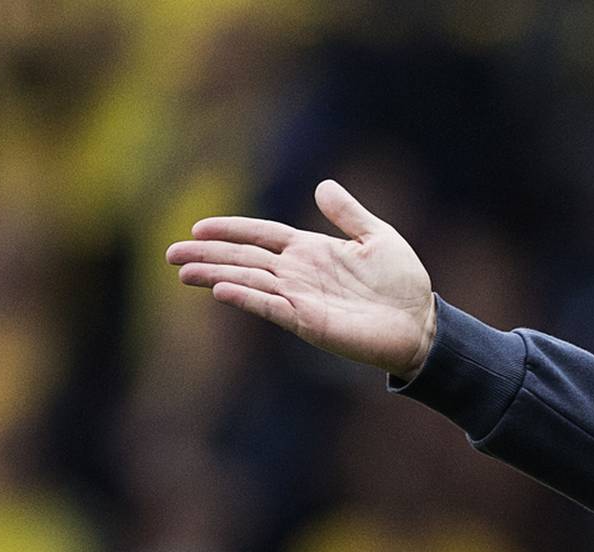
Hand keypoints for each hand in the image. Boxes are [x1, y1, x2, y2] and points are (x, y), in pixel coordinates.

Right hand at [165, 180, 436, 376]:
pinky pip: (272, 307)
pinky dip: (248, 298)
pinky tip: (223, 290)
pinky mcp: (309, 322)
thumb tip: (321, 185)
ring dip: (216, 275)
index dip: (231, 230)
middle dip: (208, 256)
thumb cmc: (404, 284)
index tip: (198, 228)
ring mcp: (301, 298)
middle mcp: (299, 274)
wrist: (423, 324)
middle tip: (170, 254)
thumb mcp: (379, 238)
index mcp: (311, 250)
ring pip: (249, 281)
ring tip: (182, 271)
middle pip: (245, 259)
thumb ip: (348, 214)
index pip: (262, 235)